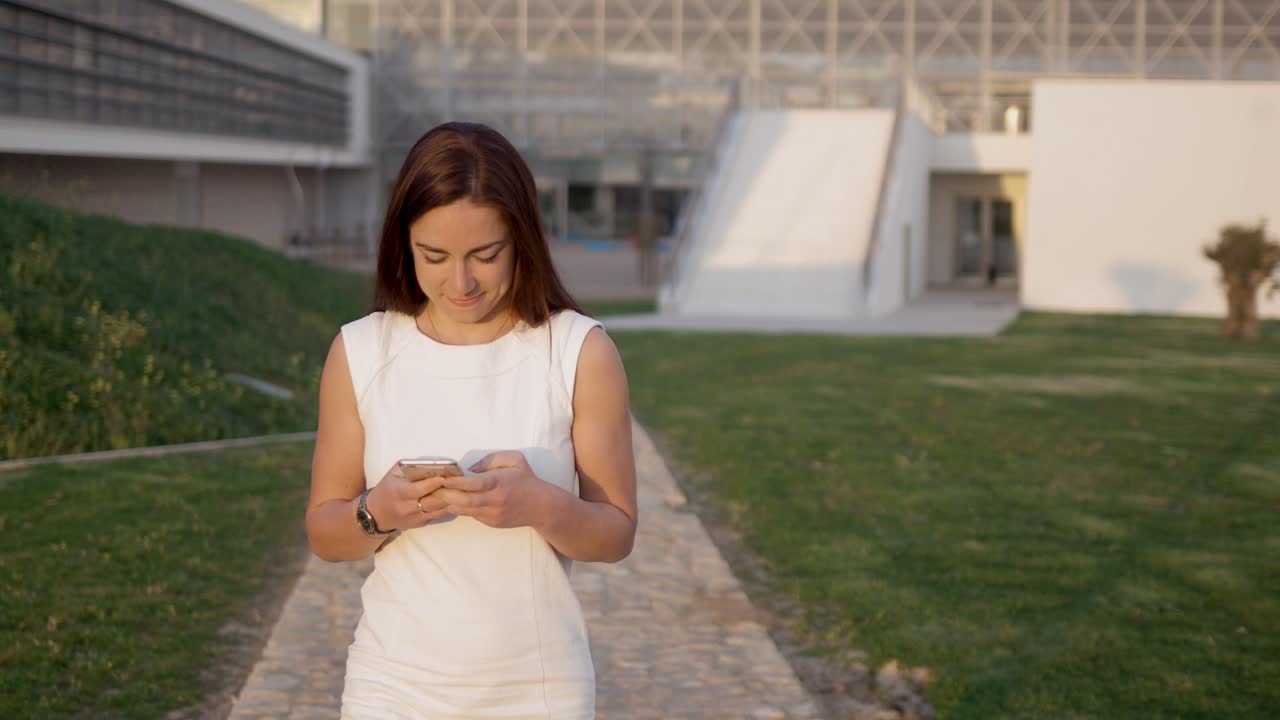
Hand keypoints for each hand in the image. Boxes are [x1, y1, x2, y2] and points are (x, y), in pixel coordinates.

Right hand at [367, 463, 454, 531]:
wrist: (376, 514)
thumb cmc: (386, 489)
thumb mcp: (393, 474)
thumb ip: (410, 467)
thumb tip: (431, 464)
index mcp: (399, 492)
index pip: (420, 489)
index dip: (433, 483)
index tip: (445, 476)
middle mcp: (407, 507)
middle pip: (432, 501)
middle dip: (447, 492)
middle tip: (460, 483)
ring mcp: (415, 518)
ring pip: (438, 510)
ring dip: (451, 501)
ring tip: (462, 491)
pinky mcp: (421, 524)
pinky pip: (438, 515)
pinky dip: (448, 507)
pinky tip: (456, 500)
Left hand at [433, 451, 555, 529]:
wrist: (541, 507)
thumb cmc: (526, 479)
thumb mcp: (515, 459)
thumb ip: (491, 459)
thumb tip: (469, 469)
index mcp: (500, 482)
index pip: (475, 484)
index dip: (456, 482)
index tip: (442, 478)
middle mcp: (495, 500)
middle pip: (465, 501)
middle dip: (445, 496)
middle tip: (429, 490)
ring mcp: (492, 514)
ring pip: (464, 511)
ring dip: (447, 505)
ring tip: (431, 498)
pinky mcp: (491, 522)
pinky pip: (471, 515)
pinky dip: (458, 509)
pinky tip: (447, 504)